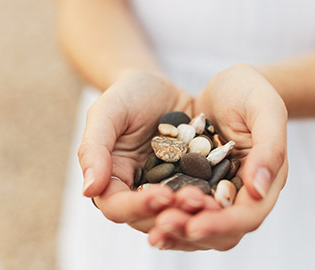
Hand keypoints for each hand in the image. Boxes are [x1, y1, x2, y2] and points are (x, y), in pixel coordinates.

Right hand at [78, 70, 198, 231]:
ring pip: (177, 216)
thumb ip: (94, 147)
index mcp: (112, 181)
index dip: (138, 206)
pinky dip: (212, 203)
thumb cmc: (128, 95)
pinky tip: (226, 198)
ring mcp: (167, 192)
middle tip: (196, 200)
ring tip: (213, 204)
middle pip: (150, 219)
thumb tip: (88, 189)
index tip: (162, 195)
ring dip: (194, 216)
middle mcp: (138, 193)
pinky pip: (200, 201)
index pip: (118, 206)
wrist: (161, 88)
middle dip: (173, 214)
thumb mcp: (108, 111)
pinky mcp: (191, 186)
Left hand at [148, 64, 287, 249]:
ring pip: (199, 228)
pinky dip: (164, 216)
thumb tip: (258, 191)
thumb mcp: (265, 108)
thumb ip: (270, 146)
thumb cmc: (250, 90)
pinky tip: (144, 212)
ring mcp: (215, 194)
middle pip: (221, 233)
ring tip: (154, 228)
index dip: (223, 224)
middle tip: (164, 223)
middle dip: (193, 231)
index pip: (249, 216)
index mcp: (266, 181)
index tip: (196, 223)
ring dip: (176, 232)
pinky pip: (180, 210)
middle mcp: (241, 195)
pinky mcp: (193, 187)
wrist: (225, 86)